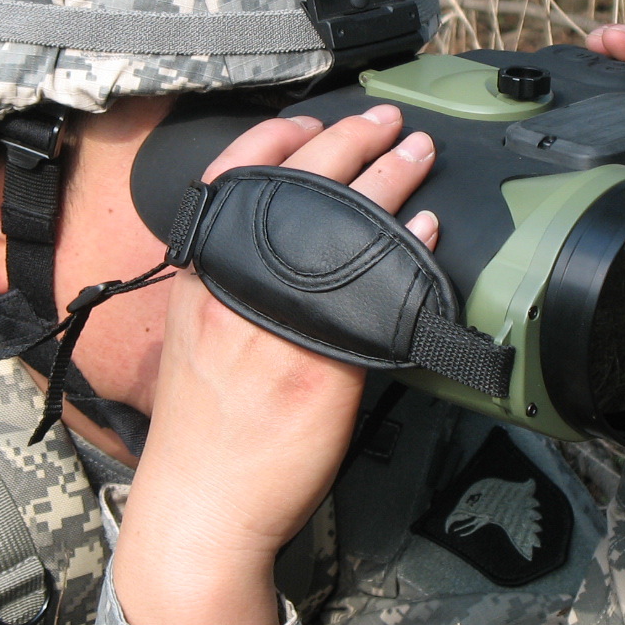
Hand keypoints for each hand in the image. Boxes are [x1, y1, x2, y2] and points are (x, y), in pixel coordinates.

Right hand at [112, 104, 435, 624]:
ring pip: (342, 226)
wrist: (201, 508)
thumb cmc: (201, 429)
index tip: (315, 116)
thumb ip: (234, 281)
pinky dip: (406, 251)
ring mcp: (281, 323)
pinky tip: (427, 229)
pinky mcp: (323, 364)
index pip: (233, 177)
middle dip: (350, 138)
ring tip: (419, 154)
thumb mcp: (196, 332)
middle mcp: (238, 287)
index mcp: (203, 275)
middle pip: (300, 185)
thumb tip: (293, 240)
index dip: (280, 135)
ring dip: (390, 178)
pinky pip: (375, 294)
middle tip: (387, 120)